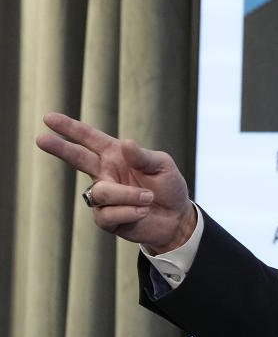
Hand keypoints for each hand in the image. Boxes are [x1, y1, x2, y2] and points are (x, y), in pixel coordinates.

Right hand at [36, 112, 196, 253]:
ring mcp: (103, 198)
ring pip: (102, 192)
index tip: (48, 118)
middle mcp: (105, 174)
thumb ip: (143, 156)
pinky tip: (143, 212)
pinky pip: (109, 214)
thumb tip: (126, 143)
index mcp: (115, 155)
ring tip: (149, 197)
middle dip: (60, 148)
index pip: (90, 138)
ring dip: (127, 194)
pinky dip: (130, 212)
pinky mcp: (106, 219)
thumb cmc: (168, 186)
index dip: (70, 128)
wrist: (177, 218)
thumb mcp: (163, 166)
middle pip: (77, 158)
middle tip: (40, 139)